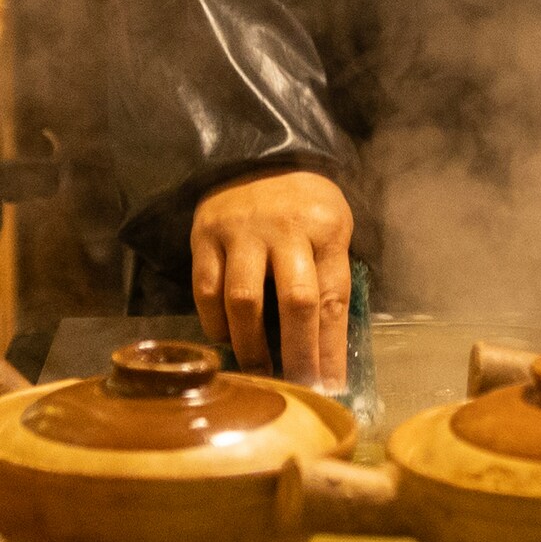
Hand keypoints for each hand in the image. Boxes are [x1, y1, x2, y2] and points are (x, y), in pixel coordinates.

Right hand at [190, 169, 353, 389]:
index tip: (332, 385)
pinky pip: (207, 289)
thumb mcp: (334, 229)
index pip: (332, 299)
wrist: (258, 153)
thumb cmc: (306, 204)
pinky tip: (225, 338)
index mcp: (326, 231)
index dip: (331, 348)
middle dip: (298, 354)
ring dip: (251, 344)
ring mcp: (241, 233)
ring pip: (243, 300)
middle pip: (294, 303)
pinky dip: (215, 321)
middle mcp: (285, 231)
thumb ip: (331, 279)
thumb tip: (328, 350)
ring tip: (260, 371)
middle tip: (297, 388)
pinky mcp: (204, 235)